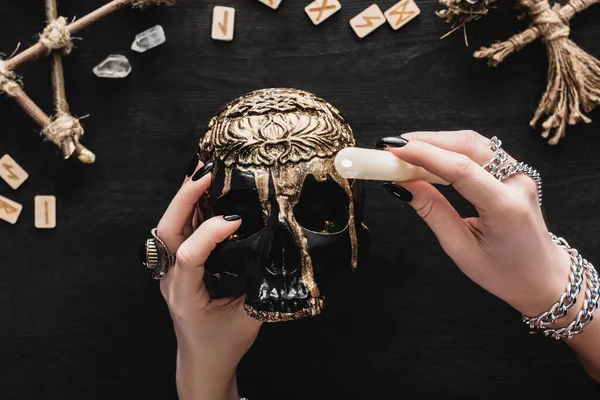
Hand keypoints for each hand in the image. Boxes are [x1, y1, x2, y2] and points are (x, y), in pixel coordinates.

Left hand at [155, 157, 261, 399]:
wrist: (202, 362)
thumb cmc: (223, 344)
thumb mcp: (248, 318)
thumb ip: (260, 285)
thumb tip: (276, 250)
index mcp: (185, 297)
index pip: (189, 256)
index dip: (210, 233)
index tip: (236, 219)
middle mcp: (170, 281)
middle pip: (166, 232)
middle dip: (184, 199)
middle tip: (206, 173)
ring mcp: (169, 273)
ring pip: (168, 227)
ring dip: (185, 198)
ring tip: (203, 172)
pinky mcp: (177, 267)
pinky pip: (178, 232)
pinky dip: (189, 208)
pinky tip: (203, 192)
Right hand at [377, 131, 570, 316]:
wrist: (544, 277)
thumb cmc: (505, 273)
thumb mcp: (462, 250)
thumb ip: (433, 213)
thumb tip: (402, 186)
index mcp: (505, 207)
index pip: (460, 169)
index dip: (424, 154)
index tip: (392, 148)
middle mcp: (517, 183)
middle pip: (467, 145)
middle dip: (426, 141)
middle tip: (391, 147)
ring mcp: (520, 174)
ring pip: (474, 142)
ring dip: (437, 141)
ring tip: (406, 150)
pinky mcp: (515, 172)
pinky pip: (480, 150)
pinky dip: (451, 148)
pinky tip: (430, 155)